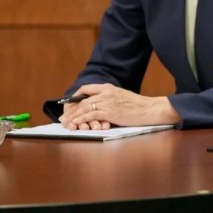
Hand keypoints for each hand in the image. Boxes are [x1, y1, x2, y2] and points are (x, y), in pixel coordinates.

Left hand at [58, 83, 180, 129]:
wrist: (149, 109)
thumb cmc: (138, 106)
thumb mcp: (121, 97)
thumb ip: (109, 98)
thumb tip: (97, 105)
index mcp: (108, 87)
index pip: (86, 89)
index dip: (75, 97)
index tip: (69, 105)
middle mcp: (106, 92)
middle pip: (82, 100)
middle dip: (70, 109)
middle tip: (63, 117)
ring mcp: (108, 102)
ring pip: (84, 108)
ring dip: (73, 116)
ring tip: (65, 123)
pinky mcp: (110, 112)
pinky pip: (90, 115)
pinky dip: (81, 120)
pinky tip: (75, 124)